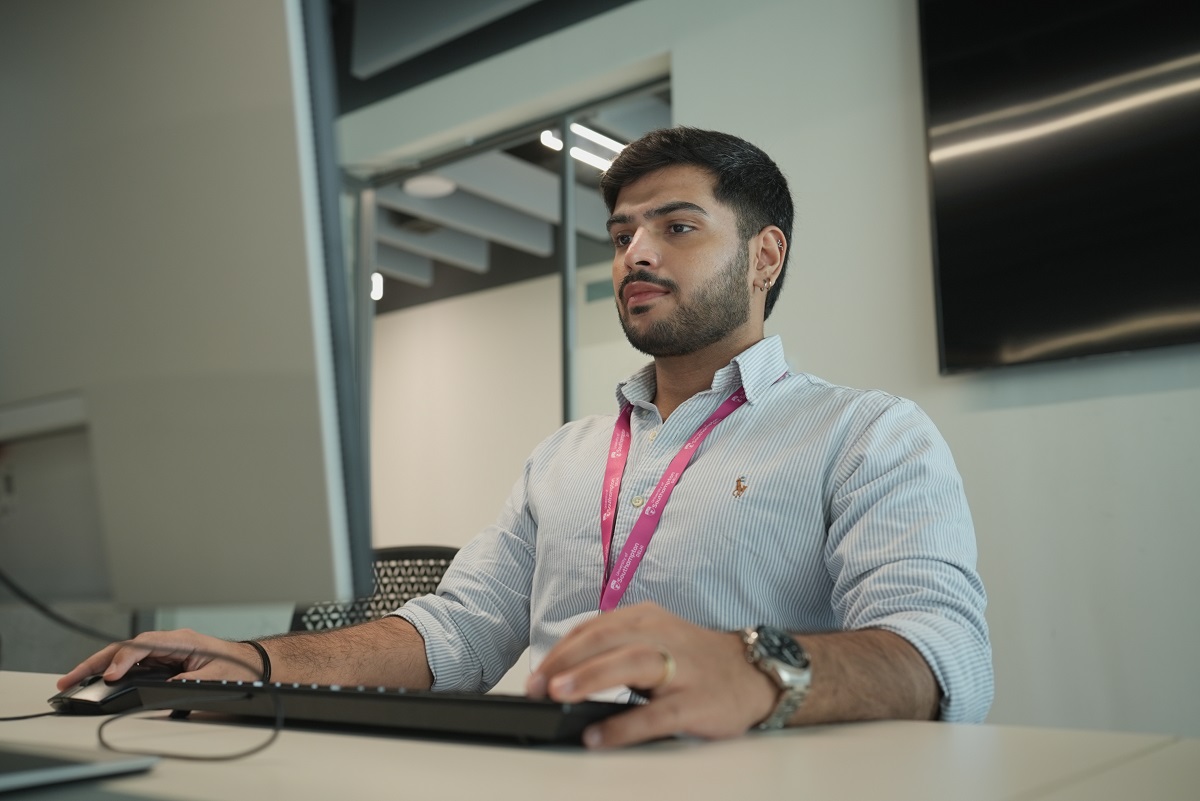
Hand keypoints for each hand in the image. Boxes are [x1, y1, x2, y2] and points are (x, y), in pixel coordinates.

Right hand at [56, 629, 261, 691]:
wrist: (250, 663)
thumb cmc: (236, 667)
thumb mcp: (215, 677)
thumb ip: (189, 680)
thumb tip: (165, 686)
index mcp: (182, 640)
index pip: (144, 646)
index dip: (124, 660)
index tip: (110, 676)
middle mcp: (169, 642)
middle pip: (126, 647)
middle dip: (96, 661)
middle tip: (69, 677)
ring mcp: (164, 650)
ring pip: (125, 654)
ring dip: (99, 666)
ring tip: (73, 678)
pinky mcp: (162, 659)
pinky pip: (132, 662)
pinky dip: (112, 670)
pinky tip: (97, 679)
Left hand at [525, 602, 777, 748]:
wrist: (753, 673)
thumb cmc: (693, 659)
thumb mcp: (654, 639)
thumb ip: (614, 648)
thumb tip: (561, 674)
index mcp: (646, 619)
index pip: (594, 629)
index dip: (560, 651)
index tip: (534, 675)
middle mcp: (661, 636)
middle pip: (607, 640)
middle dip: (567, 661)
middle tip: (537, 686)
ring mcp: (680, 669)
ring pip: (631, 664)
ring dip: (591, 677)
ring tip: (559, 695)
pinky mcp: (695, 702)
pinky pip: (656, 713)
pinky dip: (624, 724)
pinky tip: (598, 735)